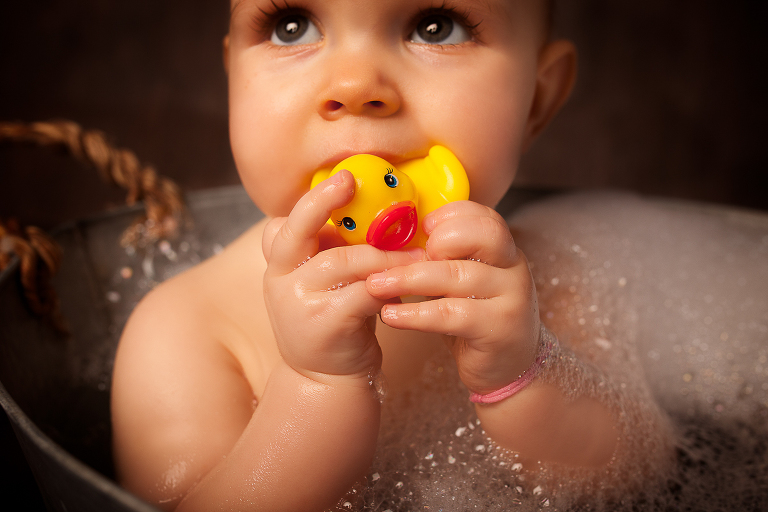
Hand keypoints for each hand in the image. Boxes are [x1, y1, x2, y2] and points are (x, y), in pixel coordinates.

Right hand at [262, 170, 424, 381]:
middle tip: (352, 181)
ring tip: (419, 254)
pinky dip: (391, 285)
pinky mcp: (324, 324)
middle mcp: (280, 279)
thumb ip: (331, 251)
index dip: (313, 200)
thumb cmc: (334, 322)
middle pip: (298, 229)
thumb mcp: (321, 284)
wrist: (326, 382)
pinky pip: (364, 292)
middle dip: (325, 201)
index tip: (344, 178)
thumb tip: (371, 209)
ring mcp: (297, 302)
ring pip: (345, 260)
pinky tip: (410, 286)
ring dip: (387, 254)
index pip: (283, 223)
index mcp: (280, 265)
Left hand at [366, 201, 539, 394]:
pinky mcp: (500, 329)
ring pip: (457, 276)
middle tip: (399, 258)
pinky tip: (391, 315)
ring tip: (375, 286)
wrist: (508, 368)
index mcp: (504, 250)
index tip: (421, 229)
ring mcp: (512, 298)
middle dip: (435, 242)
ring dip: (409, 279)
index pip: (484, 216)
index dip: (450, 216)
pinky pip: (452, 314)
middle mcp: (514, 268)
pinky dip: (415, 313)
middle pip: (479, 235)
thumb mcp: (461, 283)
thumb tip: (392, 240)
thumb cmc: (476, 319)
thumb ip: (442, 260)